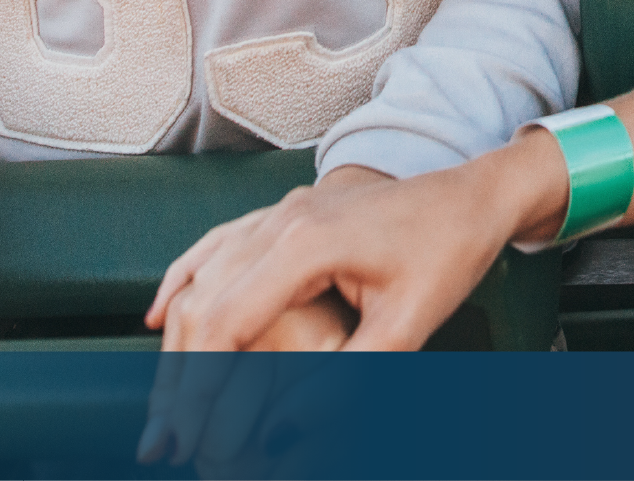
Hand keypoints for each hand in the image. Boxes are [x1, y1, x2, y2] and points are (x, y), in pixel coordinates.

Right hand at [138, 145, 561, 461]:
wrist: (473, 193)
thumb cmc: (449, 249)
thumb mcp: (411, 320)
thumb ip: (352, 375)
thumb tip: (291, 432)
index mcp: (307, 244)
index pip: (226, 323)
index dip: (198, 388)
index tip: (182, 441)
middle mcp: (280, 221)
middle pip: (202, 304)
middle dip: (178, 378)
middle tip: (163, 442)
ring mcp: (280, 213)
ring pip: (201, 276)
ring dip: (175, 339)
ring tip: (162, 402)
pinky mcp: (287, 214)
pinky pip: (216, 246)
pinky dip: (183, 280)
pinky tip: (160, 315)